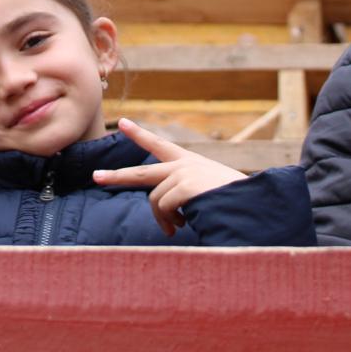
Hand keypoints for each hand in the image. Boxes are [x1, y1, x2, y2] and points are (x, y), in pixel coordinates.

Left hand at [92, 117, 248, 235]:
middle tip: (96, 177)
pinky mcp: (185, 185)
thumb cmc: (233, 199)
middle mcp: (183, 164)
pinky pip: (166, 207)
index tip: (122, 122)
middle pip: (142, 172)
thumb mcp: (208, 190)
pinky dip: (172, 221)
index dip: (139, 134)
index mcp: (189, 163)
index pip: (160, 145)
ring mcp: (183, 173)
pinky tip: (186, 224)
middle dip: (117, 176)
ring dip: (164, 219)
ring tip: (178, 228)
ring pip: (155, 200)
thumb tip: (168, 214)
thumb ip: (186, 193)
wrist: (254, 202)